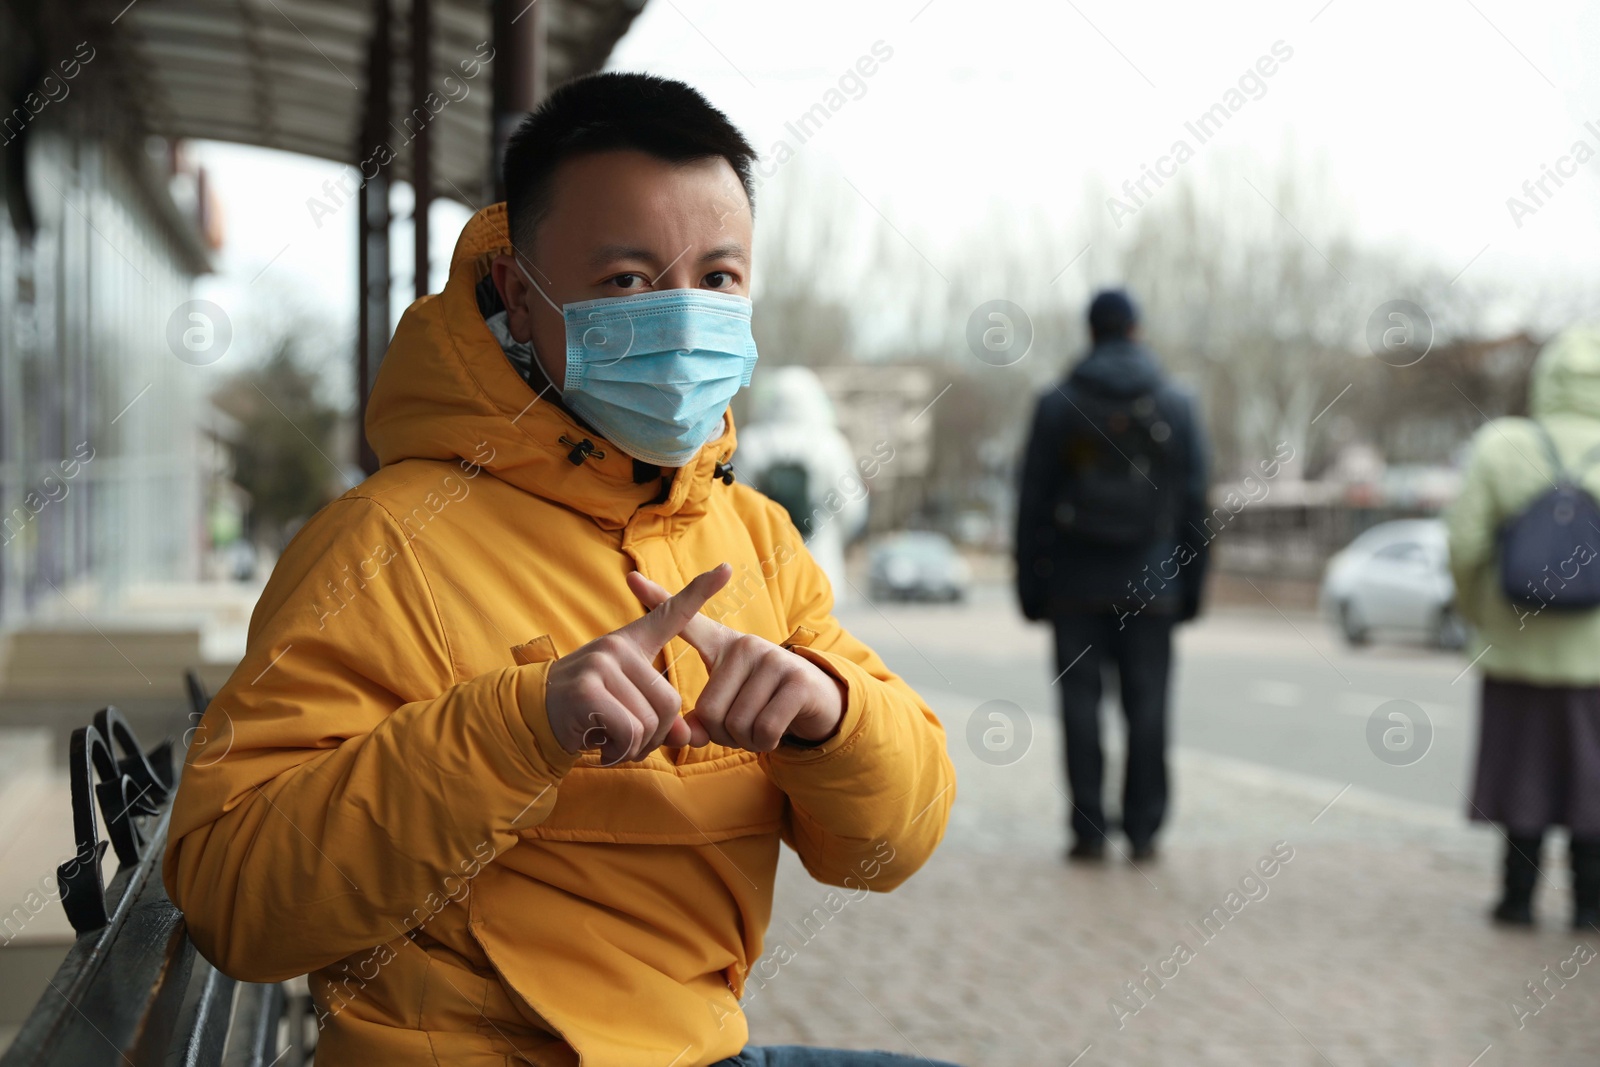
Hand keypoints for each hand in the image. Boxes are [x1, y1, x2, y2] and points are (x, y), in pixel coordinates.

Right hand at [545, 564, 731, 764]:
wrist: (536, 714)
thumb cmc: (589, 707)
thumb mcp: (628, 704)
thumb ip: (660, 715)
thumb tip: (683, 737)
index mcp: (632, 642)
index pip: (670, 612)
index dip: (700, 591)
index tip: (725, 569)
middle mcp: (618, 646)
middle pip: (669, 703)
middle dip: (656, 735)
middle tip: (630, 740)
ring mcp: (601, 664)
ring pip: (649, 722)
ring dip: (636, 746)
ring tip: (613, 741)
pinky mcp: (588, 690)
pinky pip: (629, 731)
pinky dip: (622, 750)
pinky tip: (604, 748)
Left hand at [627, 569, 845, 751]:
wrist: (816, 700)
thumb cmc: (760, 701)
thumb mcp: (728, 705)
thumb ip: (701, 719)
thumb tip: (689, 735)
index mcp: (723, 645)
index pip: (687, 621)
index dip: (659, 600)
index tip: (631, 578)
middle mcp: (747, 645)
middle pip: (710, 711)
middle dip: (723, 734)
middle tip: (740, 728)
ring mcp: (774, 660)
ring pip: (737, 724)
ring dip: (746, 741)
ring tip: (757, 727)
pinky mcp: (798, 681)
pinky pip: (764, 729)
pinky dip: (765, 743)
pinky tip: (772, 733)